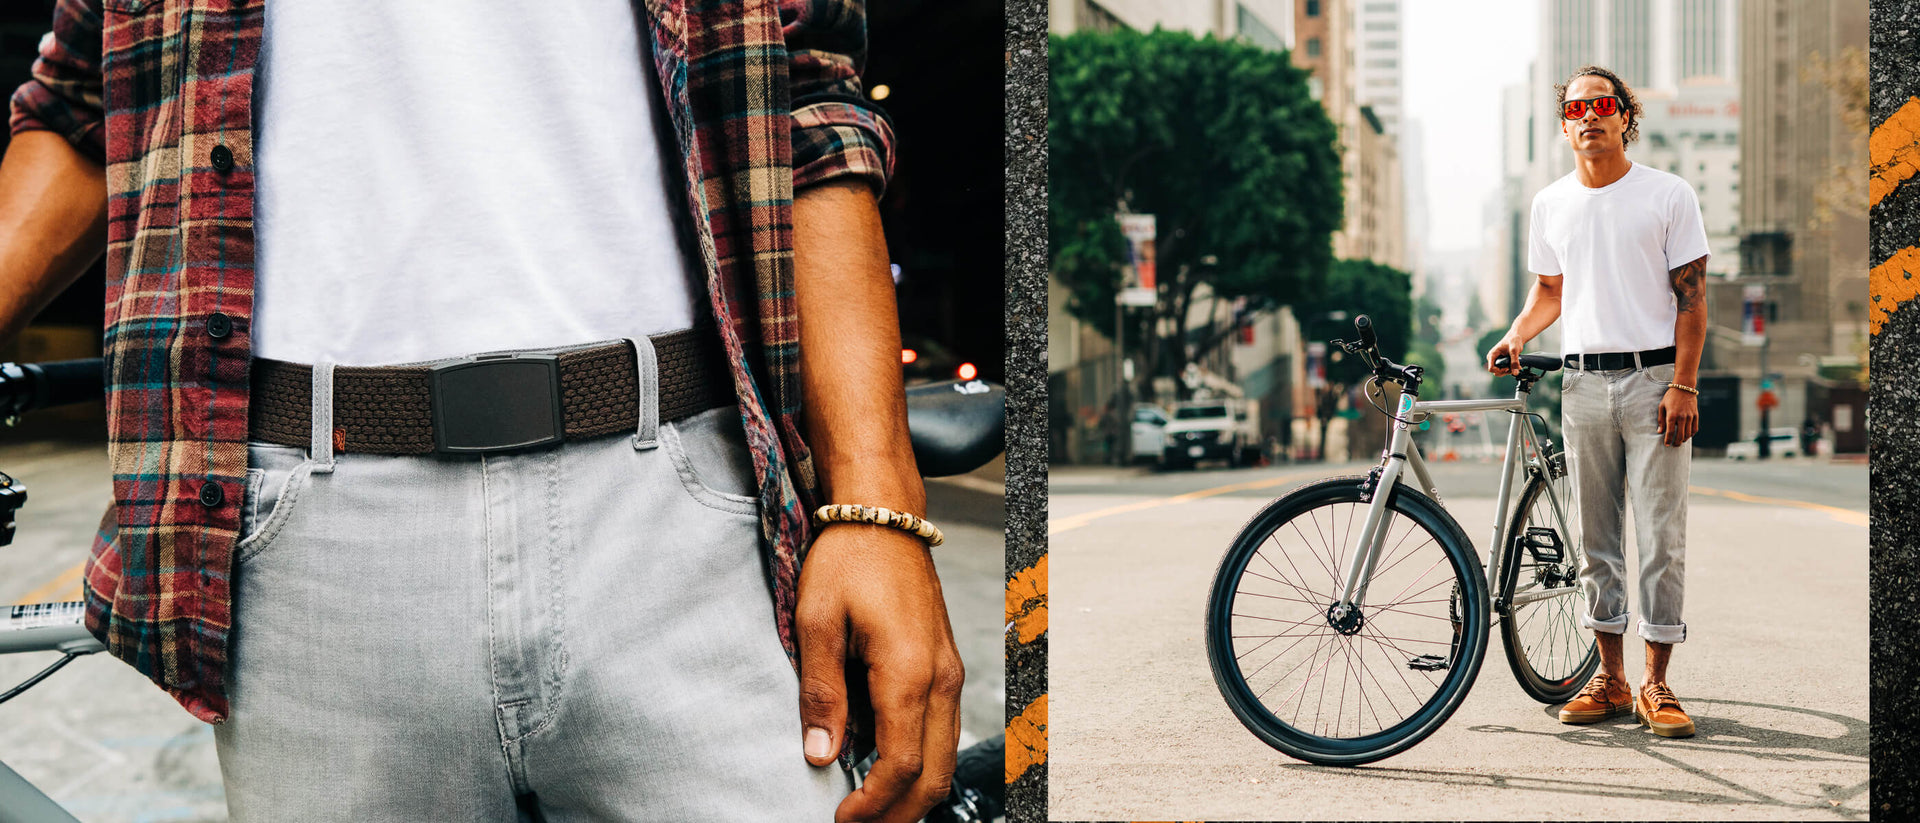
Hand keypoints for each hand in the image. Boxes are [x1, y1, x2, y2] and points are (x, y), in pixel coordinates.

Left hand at [796, 521, 963, 822]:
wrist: (885, 514)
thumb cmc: (847, 560)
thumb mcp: (817, 623)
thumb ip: (821, 693)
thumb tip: (820, 755)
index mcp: (909, 673)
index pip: (900, 765)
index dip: (872, 805)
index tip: (838, 821)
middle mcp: (942, 680)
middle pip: (933, 775)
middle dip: (898, 815)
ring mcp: (949, 673)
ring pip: (944, 758)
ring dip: (911, 794)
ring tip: (868, 810)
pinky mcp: (944, 667)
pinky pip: (940, 732)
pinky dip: (917, 763)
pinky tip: (880, 769)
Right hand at [1485, 334, 1523, 375]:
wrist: (1515, 338)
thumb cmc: (1513, 341)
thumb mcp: (1514, 350)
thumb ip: (1514, 362)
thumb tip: (1515, 373)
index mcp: (1492, 355)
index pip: (1491, 369)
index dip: (1500, 370)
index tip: (1507, 367)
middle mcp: (1492, 359)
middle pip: (1496, 372)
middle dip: (1505, 372)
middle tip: (1513, 367)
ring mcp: (1496, 361)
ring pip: (1500, 372)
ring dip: (1508, 371)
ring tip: (1516, 366)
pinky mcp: (1501, 362)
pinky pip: (1503, 370)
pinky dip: (1510, 370)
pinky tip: (1515, 365)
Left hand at [1657, 389, 1698, 446]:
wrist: (1684, 388)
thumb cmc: (1670, 397)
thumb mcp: (1661, 407)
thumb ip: (1661, 420)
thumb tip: (1659, 432)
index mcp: (1672, 415)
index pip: (1670, 432)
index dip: (1668, 440)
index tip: (1666, 444)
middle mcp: (1682, 417)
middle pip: (1680, 435)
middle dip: (1676, 443)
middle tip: (1674, 445)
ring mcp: (1690, 417)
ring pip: (1688, 434)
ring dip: (1684, 440)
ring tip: (1680, 441)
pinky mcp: (1696, 415)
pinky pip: (1695, 428)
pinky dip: (1691, 434)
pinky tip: (1687, 436)